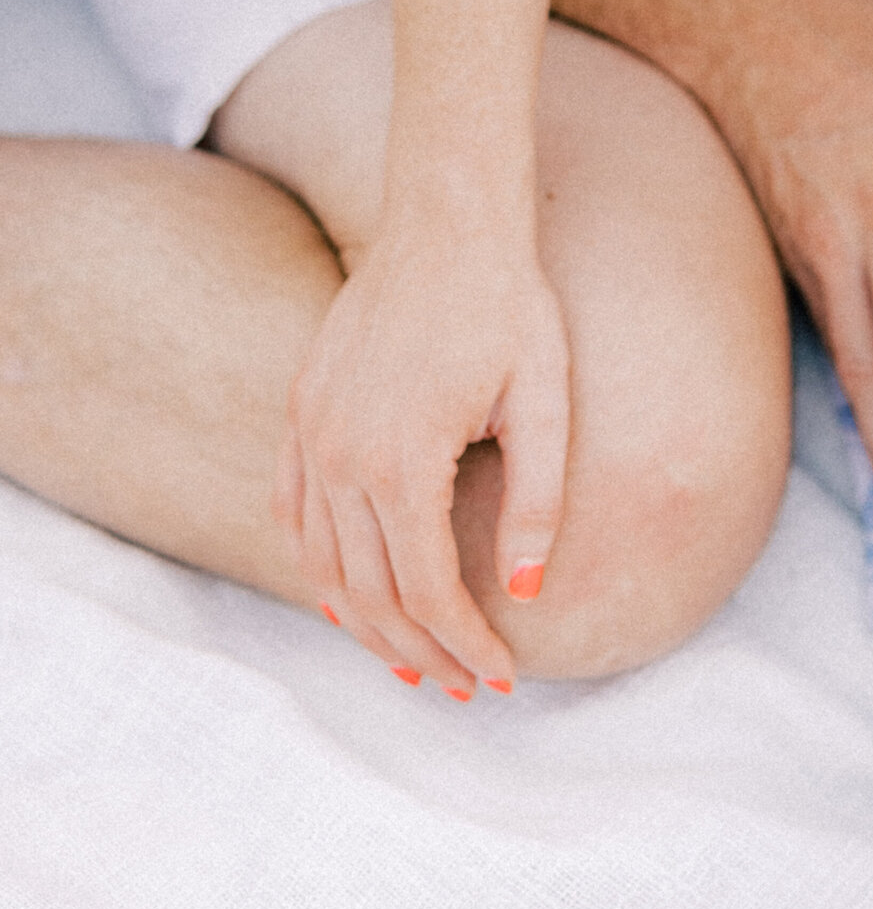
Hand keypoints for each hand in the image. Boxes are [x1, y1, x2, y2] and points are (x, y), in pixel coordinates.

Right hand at [276, 223, 569, 695]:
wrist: (449, 222)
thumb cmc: (510, 307)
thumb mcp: (545, 403)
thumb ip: (537, 502)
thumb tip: (529, 595)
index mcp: (402, 462)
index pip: (429, 591)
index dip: (465, 645)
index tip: (503, 677)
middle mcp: (342, 456)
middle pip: (371, 592)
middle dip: (419, 652)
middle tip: (464, 686)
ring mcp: (312, 431)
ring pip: (322, 562)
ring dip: (366, 621)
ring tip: (412, 658)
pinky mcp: (302, 408)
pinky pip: (292, 508)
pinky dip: (316, 562)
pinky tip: (347, 590)